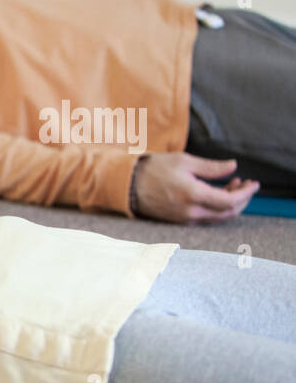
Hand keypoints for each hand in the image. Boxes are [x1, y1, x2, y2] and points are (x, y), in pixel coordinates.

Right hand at [133, 153, 259, 222]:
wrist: (128, 185)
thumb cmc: (154, 169)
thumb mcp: (184, 161)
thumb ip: (211, 167)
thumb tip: (233, 167)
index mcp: (194, 195)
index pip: (230, 201)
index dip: (246, 193)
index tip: (254, 183)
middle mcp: (191, 211)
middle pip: (228, 213)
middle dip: (242, 199)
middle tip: (245, 184)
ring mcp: (185, 218)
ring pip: (218, 217)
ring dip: (230, 204)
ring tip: (232, 186)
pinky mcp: (180, 221)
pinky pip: (207, 218)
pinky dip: (218, 208)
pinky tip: (217, 194)